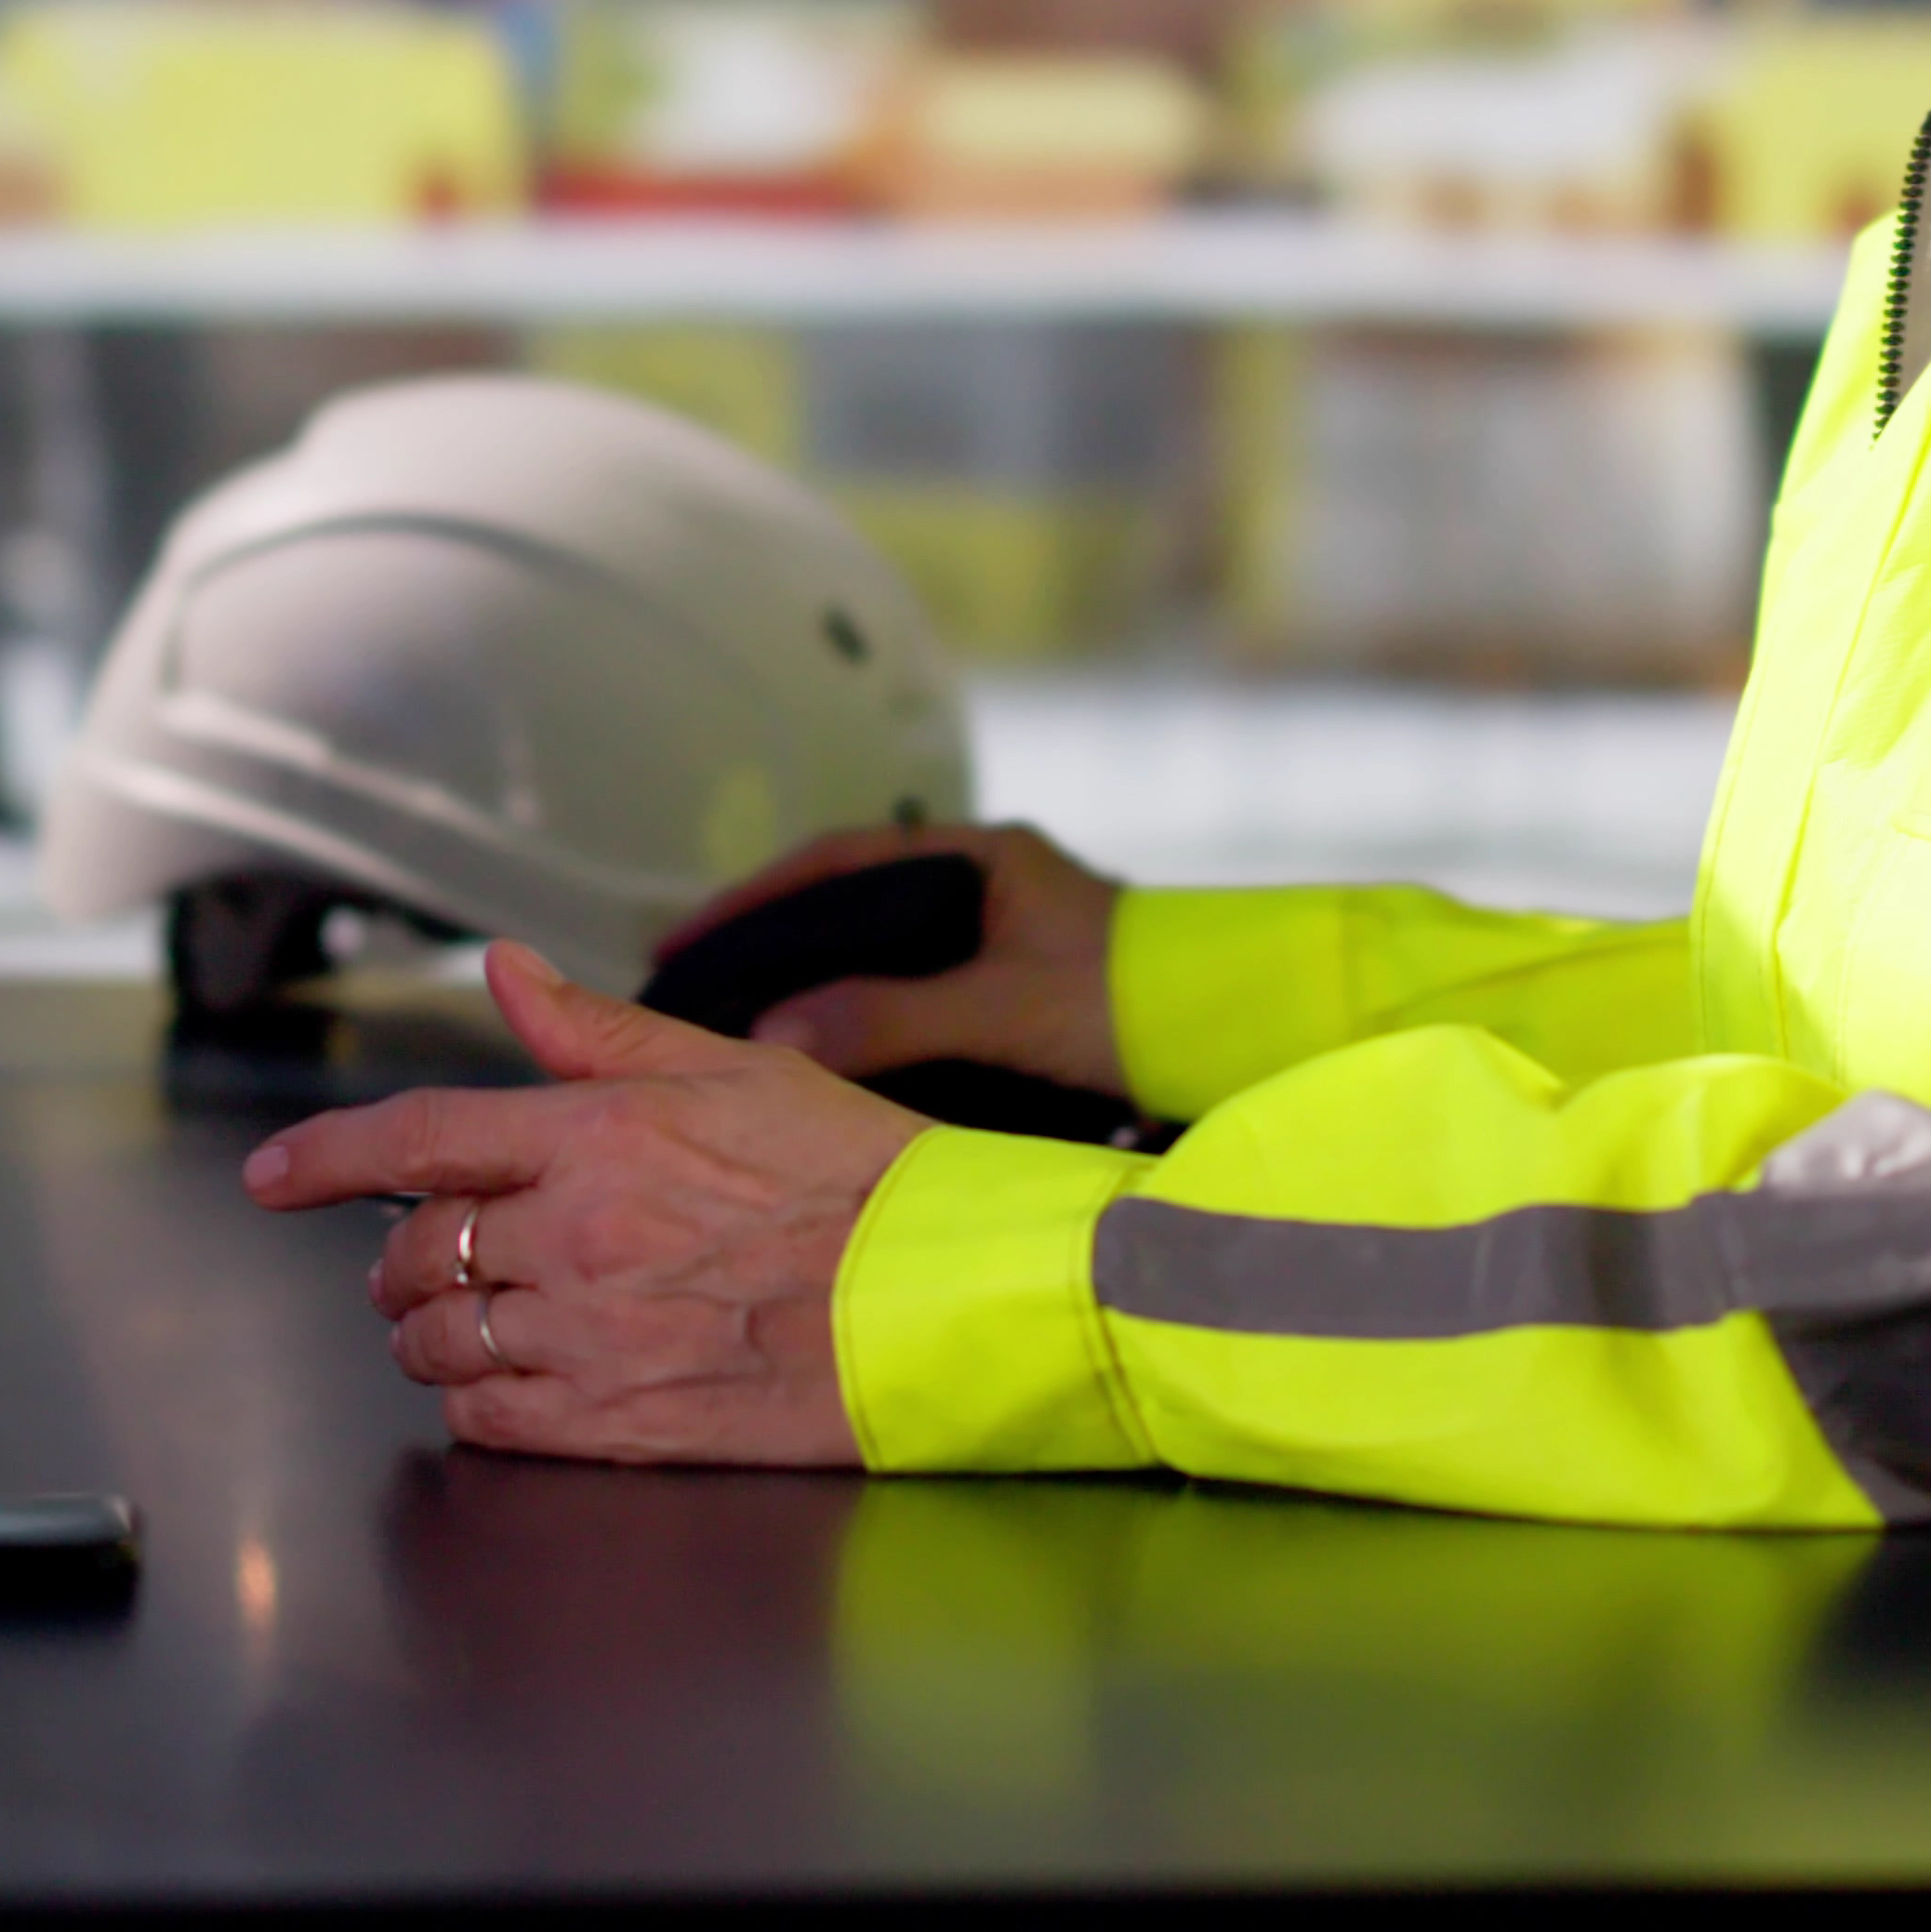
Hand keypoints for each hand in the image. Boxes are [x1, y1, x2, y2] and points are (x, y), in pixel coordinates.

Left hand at [239, 941, 920, 1467]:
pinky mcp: (618, 1422)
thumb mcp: (733, 1069)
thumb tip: (508, 971)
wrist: (944, 1296)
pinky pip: (487, 1421)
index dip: (322, 1159)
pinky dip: (474, 1405)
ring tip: (470, 1325)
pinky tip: (509, 1387)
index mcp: (596, 1133)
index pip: (416, 1140)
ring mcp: (591, 1334)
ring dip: (431, 1337)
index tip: (266, 1177)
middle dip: (398, 1262)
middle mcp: (575, 1233)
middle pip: (414, 1255)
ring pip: (439, 1344)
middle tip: (424, 1264)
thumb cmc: (859, 1175)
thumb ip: (598, 1029)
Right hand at [661, 819, 1128, 1106]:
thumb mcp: (1001, 1010)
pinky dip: (872, 1032)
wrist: (1249, 1038)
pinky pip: (922, 1006)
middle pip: (853, 911)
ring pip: (886, 963)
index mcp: (982, 858)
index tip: (682, 938)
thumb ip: (888, 1019)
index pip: (837, 861)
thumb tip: (771, 1037)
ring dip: (822, 997)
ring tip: (746, 1041)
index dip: (754, 898)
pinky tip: (833, 1072)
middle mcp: (990, 888)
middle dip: (776, 951)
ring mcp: (1008, 944)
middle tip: (697, 995)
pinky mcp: (1025, 1001)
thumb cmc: (1137, 1004)